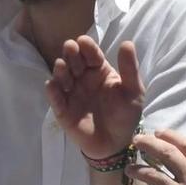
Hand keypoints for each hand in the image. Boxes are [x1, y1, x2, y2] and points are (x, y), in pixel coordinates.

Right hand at [46, 38, 143, 160]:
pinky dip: (52, 91)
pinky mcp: (63, 109)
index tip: (83, 41)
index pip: (91, 54)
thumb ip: (129, 69)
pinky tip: (52, 86)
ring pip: (62, 76)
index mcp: (100, 70)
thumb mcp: (133, 91)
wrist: (115, 143)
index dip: (87, 47)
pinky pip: (55, 98)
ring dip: (61, 70)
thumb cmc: (125, 114)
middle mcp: (83, 78)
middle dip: (71, 53)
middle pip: (73, 61)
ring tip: (62, 66)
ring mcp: (71, 93)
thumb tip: (127, 43)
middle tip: (70, 48)